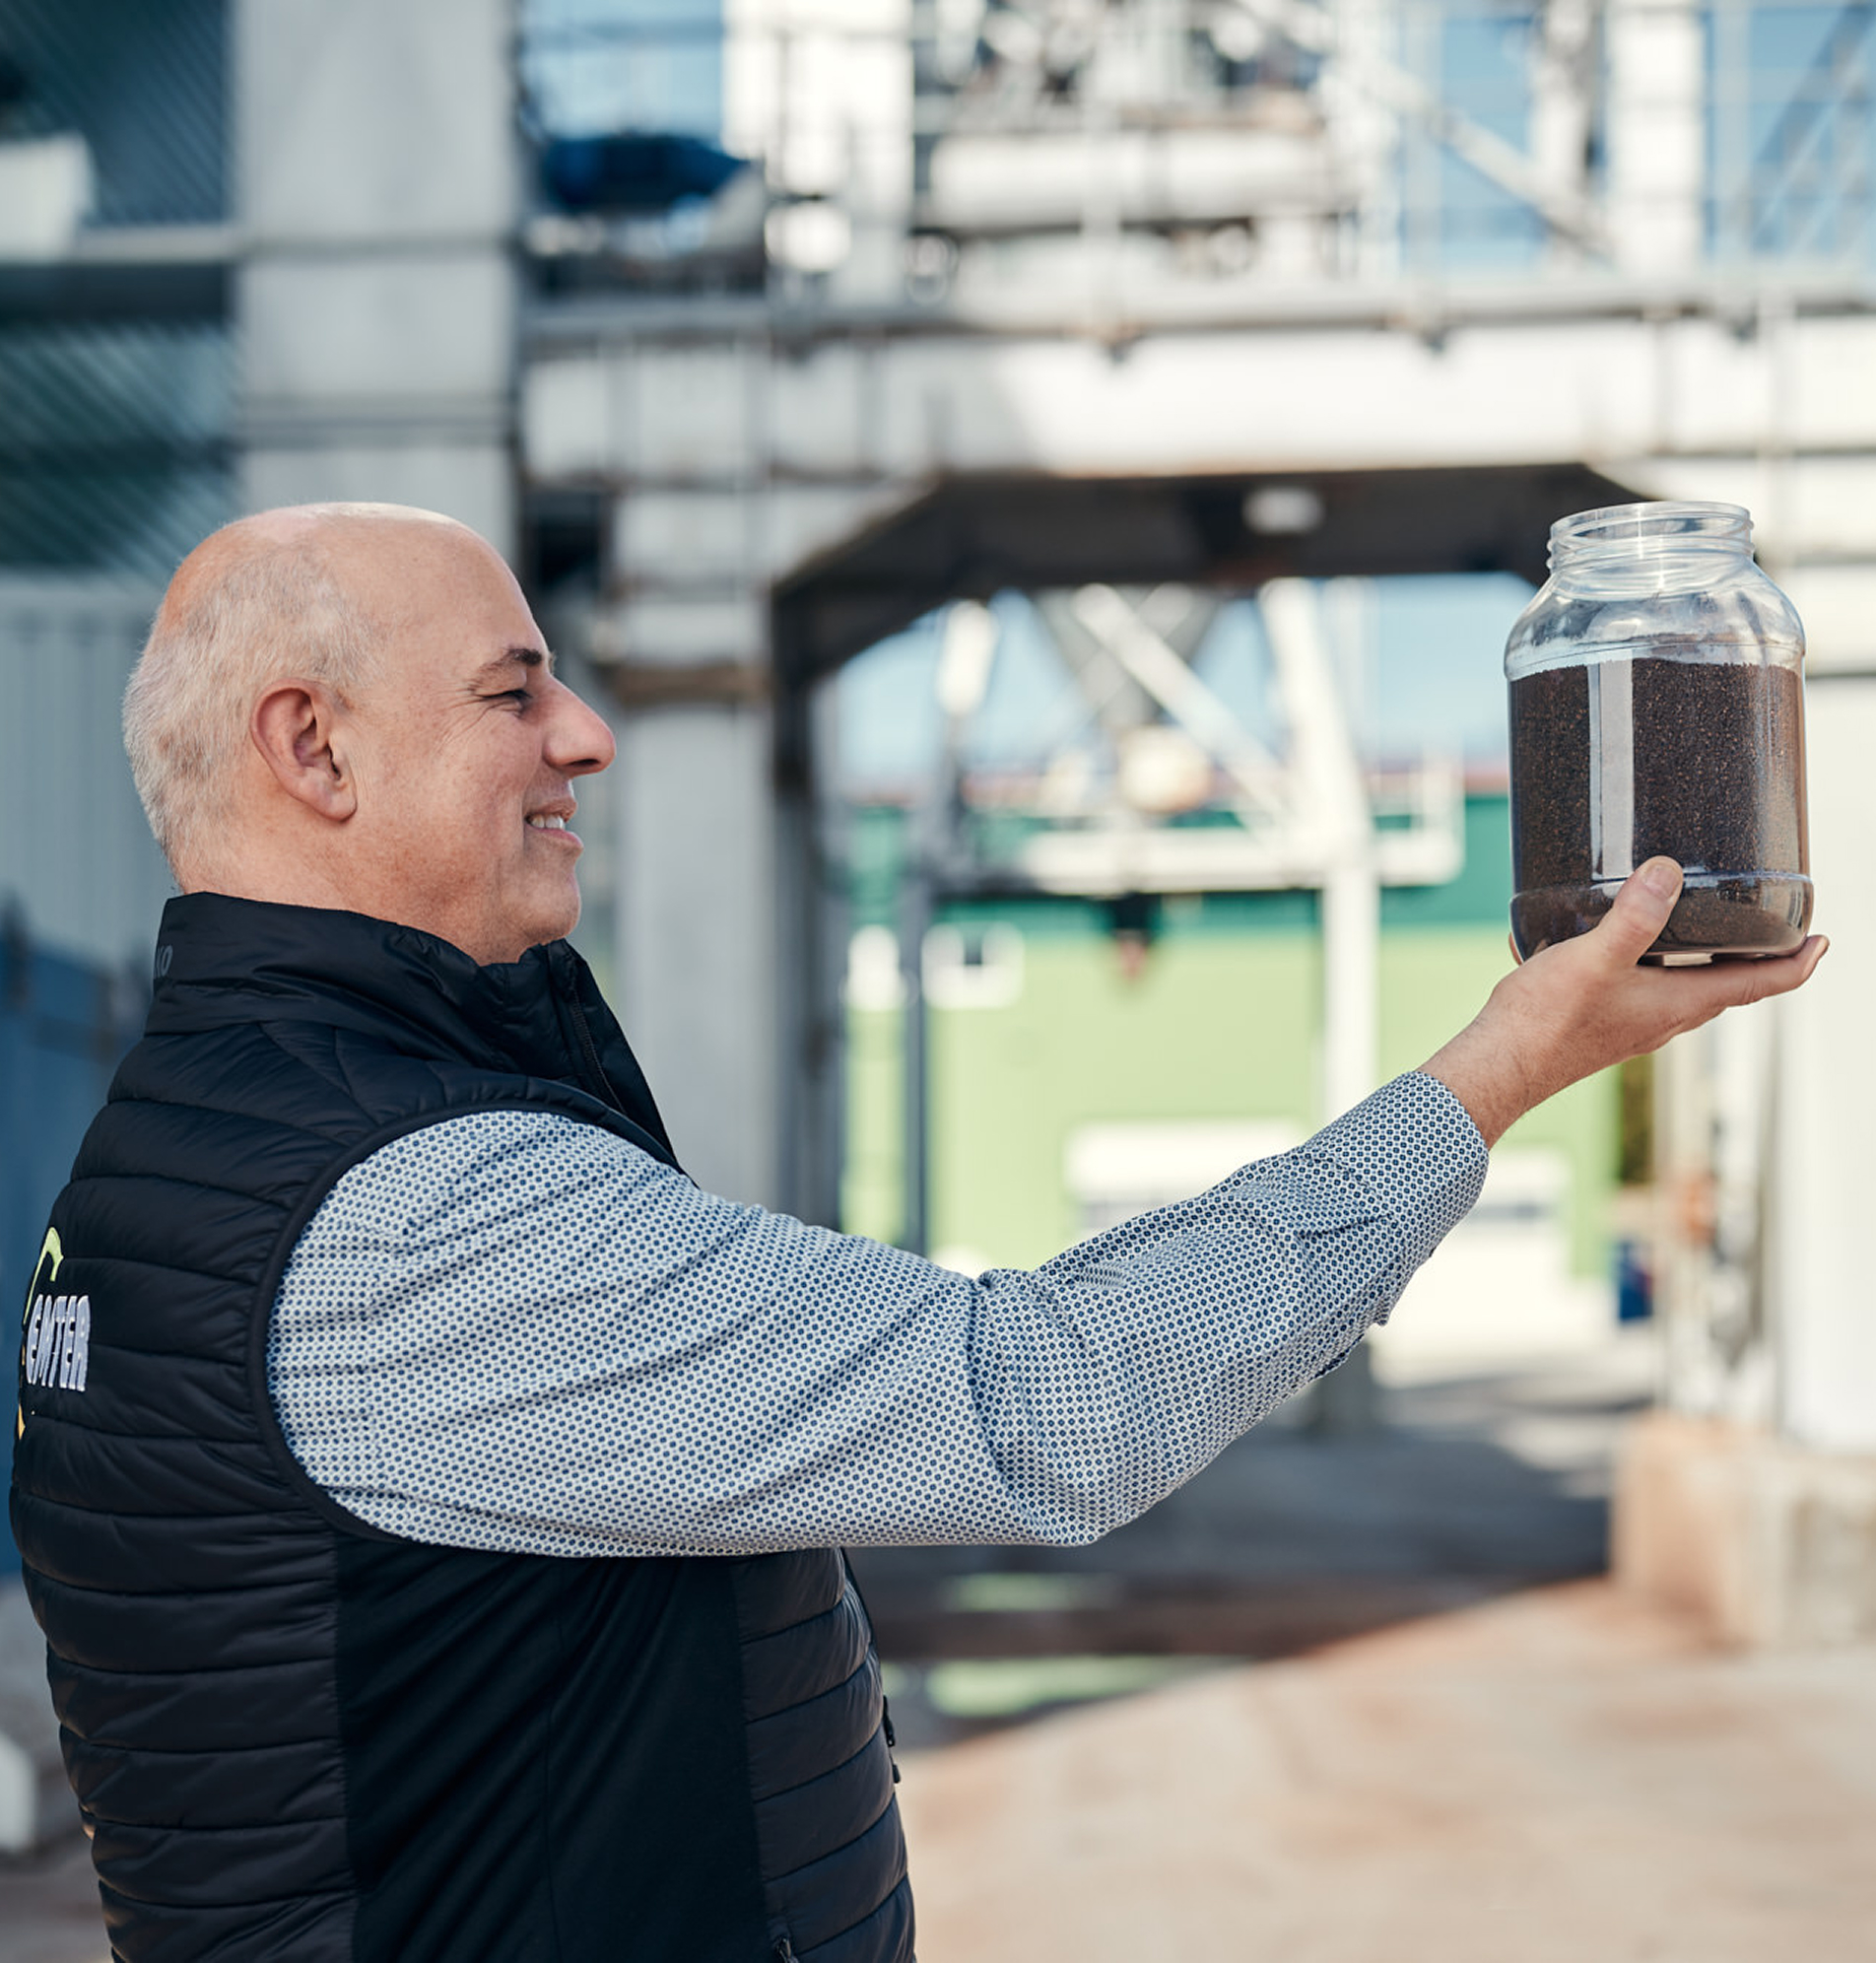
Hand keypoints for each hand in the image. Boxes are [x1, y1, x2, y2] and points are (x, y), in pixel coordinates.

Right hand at [1420, 857, 1827, 1146]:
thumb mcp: (1593, 959)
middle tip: (1766, 926)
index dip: (1797, 963)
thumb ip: (1633, 918)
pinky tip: (1601, 940)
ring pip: (1680, 989)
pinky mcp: (1599, 1024)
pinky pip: (1637, 990)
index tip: (1822, 940)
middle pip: (1725, 988)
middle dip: (1750, 958)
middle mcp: (1662, 1020)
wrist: (1497, 1066)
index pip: (1759, 986)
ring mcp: (1631, 1026)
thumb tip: (1667, 873)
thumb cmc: (1545, 1023)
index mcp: (1676, 1005)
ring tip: (1691, 921)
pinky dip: (1640, 964)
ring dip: (1696, 960)